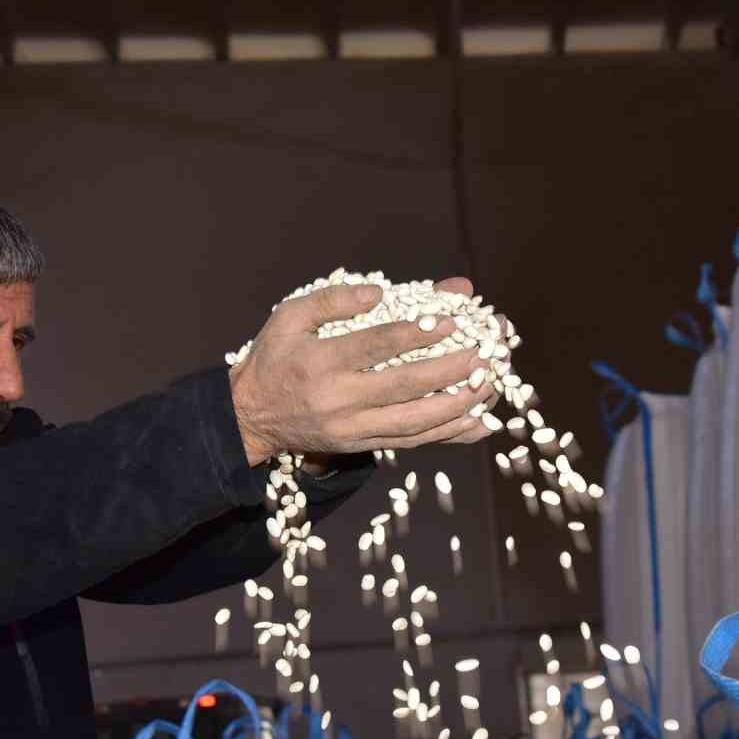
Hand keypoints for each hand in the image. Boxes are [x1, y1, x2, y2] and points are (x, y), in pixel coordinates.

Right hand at [229, 274, 499, 464]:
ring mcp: (351, 427)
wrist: (250, 417)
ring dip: (457, 405)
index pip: (378, 345)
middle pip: (405, 386)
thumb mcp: (288, 317)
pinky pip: (410, 442)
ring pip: (414, 422)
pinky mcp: (360, 446)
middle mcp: (338, 399)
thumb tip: (378, 292)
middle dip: (451, 370)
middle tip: (483, 354)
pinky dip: (447, 434)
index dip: (417, 333)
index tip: (451, 322)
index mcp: (321, 362)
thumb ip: (331, 300)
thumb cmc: (273, 359)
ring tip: (488, 385)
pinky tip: (476, 422)